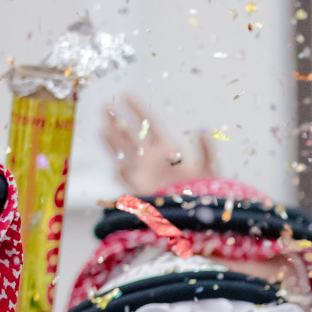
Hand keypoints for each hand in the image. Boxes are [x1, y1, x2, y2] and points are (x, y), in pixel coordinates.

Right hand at [102, 96, 216, 193]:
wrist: (197, 216)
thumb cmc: (204, 193)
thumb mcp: (208, 170)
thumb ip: (206, 152)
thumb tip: (204, 133)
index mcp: (166, 148)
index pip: (148, 124)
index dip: (137, 109)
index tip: (126, 94)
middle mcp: (151, 159)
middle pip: (129, 135)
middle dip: (117, 121)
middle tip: (105, 106)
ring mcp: (143, 173)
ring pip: (123, 153)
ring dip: (113, 141)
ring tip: (102, 127)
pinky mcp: (140, 191)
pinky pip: (128, 180)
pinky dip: (123, 172)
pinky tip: (118, 164)